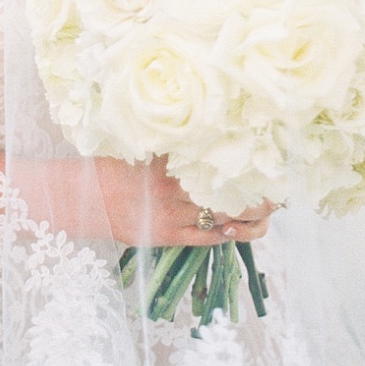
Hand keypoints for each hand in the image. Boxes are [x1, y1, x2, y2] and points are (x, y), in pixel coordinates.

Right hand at [96, 155, 273, 247]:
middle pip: (226, 190)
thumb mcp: (142, 145)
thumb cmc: (113, 164)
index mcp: (170, 161)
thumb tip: (203, 128)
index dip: (242, 159)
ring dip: (249, 215)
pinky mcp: (168, 236)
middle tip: (279, 187)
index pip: (214, 159)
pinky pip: (205, 237)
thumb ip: (172, 142)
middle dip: (255, 191)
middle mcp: (175, 188)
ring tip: (269, 209)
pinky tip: (240, 229)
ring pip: (221, 217)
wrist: (86, 198)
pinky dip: (226, 233)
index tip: (265, 156)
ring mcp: (173, 215)